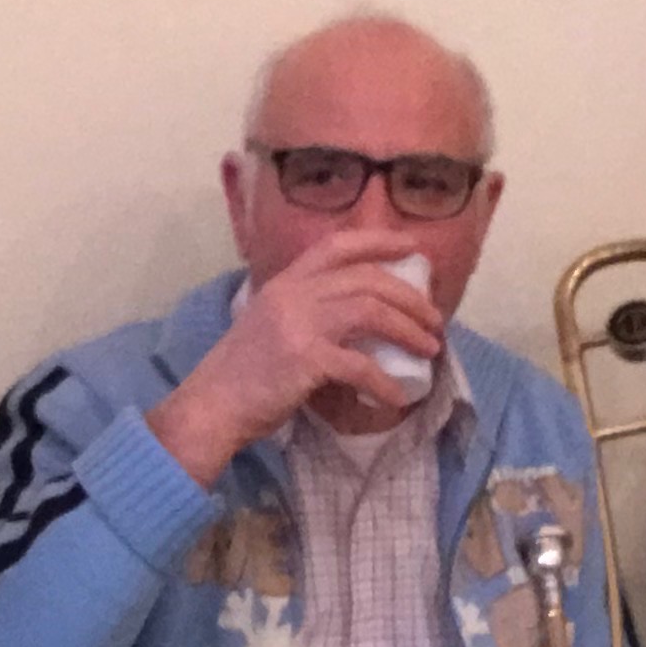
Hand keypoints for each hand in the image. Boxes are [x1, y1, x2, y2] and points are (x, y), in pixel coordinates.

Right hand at [145, 230, 444, 483]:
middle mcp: (293, 294)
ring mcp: (299, 324)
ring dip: (409, 330)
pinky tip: (397, 397)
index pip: (338, 245)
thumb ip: (305, 311)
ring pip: (372, 311)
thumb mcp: (270, 324)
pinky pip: (361, 366)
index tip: (412, 247)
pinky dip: (385, 382)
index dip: (379, 240)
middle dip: (410, 298)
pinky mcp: (306, 359)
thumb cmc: (242, 373)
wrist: (211, 405)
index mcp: (285, 282)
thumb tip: (356, 318)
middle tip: (434, 319)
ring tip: (430, 349)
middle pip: (368, 279)